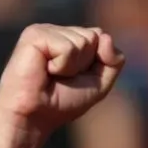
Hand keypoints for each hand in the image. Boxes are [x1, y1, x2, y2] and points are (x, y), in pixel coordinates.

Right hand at [0, 24, 124, 137]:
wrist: (33, 118)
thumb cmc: (61, 103)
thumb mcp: (99, 84)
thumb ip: (114, 60)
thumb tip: (105, 35)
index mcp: (69, 38)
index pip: (101, 37)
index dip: (96, 63)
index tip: (74, 77)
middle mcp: (57, 31)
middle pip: (95, 37)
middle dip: (84, 65)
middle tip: (61, 78)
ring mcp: (45, 30)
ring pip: (83, 41)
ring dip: (72, 67)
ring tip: (51, 75)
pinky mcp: (34, 34)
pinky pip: (67, 47)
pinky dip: (62, 66)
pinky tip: (44, 71)